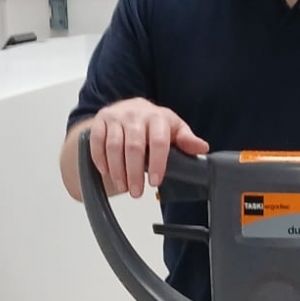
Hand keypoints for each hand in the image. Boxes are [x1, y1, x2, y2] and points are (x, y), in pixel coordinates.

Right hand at [88, 99, 207, 196]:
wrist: (129, 108)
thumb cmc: (153, 123)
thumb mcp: (173, 129)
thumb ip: (186, 140)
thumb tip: (202, 148)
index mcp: (157, 117)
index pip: (158, 141)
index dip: (157, 163)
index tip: (156, 181)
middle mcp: (135, 115)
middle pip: (133, 147)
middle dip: (134, 173)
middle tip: (136, 192)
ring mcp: (115, 118)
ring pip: (114, 147)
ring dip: (117, 171)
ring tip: (124, 186)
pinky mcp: (100, 122)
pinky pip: (96, 142)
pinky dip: (100, 160)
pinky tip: (107, 173)